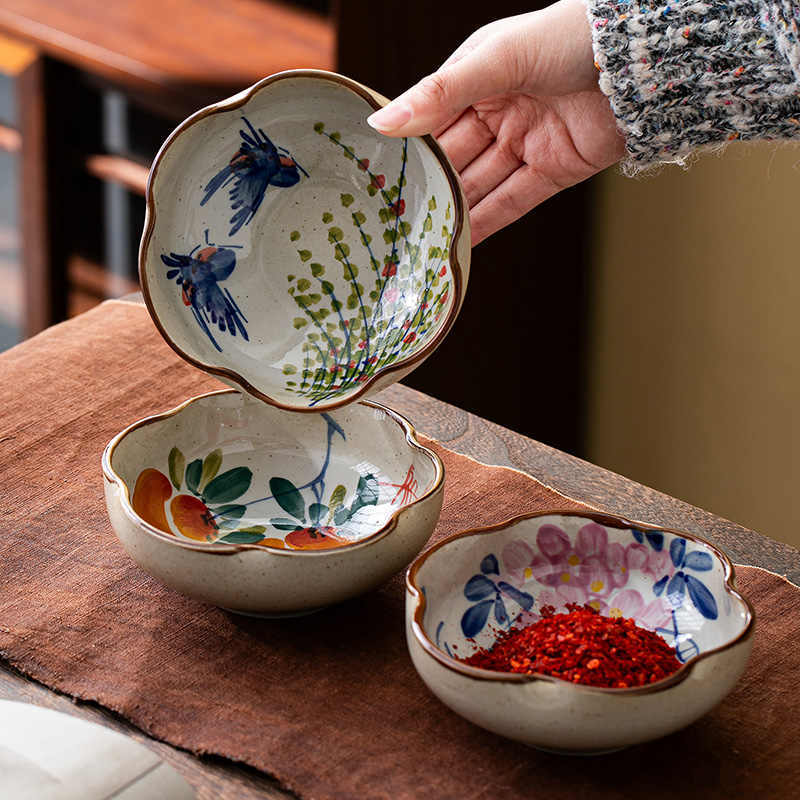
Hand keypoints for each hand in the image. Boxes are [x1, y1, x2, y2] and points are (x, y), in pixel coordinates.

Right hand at [367, 0, 624, 244]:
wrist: (639, 59)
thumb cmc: (567, 38)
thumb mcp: (495, 59)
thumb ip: (439, 93)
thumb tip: (383, 122)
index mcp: (479, 78)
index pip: (432, 118)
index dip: (406, 146)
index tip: (374, 175)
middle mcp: (499, 112)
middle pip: (454, 157)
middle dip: (427, 186)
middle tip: (393, 218)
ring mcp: (526, 143)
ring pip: (480, 184)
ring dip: (454, 210)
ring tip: (420, 238)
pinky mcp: (553, 171)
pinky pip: (512, 201)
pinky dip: (487, 223)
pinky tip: (460, 243)